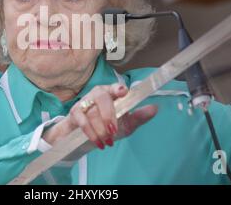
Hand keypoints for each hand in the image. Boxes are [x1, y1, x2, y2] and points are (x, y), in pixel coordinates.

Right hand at [43, 83, 157, 149]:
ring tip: (107, 141)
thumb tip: (155, 108)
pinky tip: (99, 142)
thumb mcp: (126, 124)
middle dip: (108, 115)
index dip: (118, 89)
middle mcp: (97, 94)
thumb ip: (139, 116)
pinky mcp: (75, 113)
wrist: (85, 137)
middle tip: (114, 131)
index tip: (123, 92)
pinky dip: (91, 134)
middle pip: (102, 97)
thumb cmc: (107, 126)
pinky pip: (83, 121)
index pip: (115, 87)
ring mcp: (85, 102)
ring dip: (101, 129)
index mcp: (112, 93)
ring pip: (92, 112)